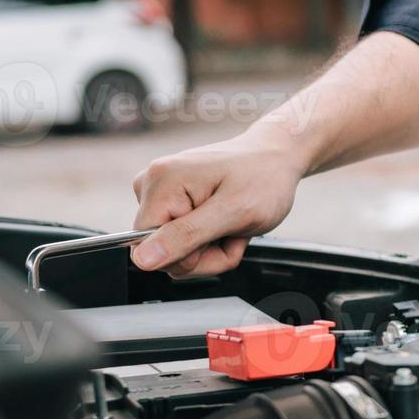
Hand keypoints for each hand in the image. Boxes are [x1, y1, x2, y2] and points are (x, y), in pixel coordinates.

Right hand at [131, 128, 306, 277]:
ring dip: (211, 250)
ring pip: (175, 252)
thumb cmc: (263, 179)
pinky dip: (211, 242)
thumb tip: (142, 259)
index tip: (218, 238)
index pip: (146, 248)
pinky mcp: (172, 202)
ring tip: (233, 226)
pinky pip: (183, 242)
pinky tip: (227, 224)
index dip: (186, 256)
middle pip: (161, 253)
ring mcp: (161, 193)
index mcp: (161, 183)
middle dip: (204, 255)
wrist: (276, 158)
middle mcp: (152, 184)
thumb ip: (186, 237)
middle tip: (232, 233)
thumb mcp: (233, 213)